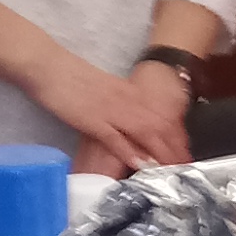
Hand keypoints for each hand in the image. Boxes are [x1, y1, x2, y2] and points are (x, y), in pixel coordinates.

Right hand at [34, 50, 190, 172]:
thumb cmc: (71, 77)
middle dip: (175, 147)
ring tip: (173, 169)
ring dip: (161, 152)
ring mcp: (110, 110)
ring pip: (144, 133)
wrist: (48, 65)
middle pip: (159, 126)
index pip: (160, 115)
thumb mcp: (103, 88)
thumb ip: (118, 101)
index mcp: (127, 93)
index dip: (175, 134)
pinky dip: (130, 152)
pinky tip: (141, 164)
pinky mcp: (92, 120)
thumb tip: (128, 120)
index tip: (185, 150)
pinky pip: (116, 138)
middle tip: (187, 165)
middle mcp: (125, 101)